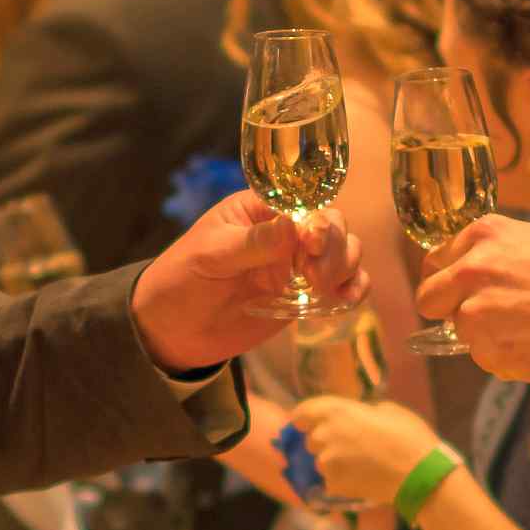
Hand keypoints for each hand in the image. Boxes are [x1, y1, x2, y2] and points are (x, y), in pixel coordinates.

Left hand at [130, 193, 366, 372]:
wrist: (175, 329)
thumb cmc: (183, 279)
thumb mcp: (211, 255)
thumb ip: (253, 242)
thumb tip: (295, 224)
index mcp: (262, 209)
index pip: (304, 200)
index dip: (317, 219)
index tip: (312, 242)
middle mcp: (286, 232)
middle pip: (332, 224)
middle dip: (334, 247)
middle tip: (314, 277)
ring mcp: (298, 263)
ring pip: (345, 251)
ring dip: (346, 265)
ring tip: (321, 288)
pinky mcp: (305, 295)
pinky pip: (343, 284)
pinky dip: (355, 288)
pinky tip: (346, 300)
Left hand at [282, 394, 442, 509]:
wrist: (418, 474)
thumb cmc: (409, 436)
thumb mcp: (389, 410)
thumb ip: (364, 411)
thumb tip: (360, 415)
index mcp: (336, 411)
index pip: (302, 412)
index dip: (305, 418)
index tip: (309, 423)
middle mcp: (324, 435)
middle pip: (311, 440)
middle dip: (324, 442)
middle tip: (348, 446)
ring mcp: (326, 463)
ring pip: (321, 462)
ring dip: (333, 462)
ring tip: (358, 465)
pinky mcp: (333, 485)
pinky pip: (330, 481)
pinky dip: (340, 481)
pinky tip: (361, 479)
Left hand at [413, 215, 529, 386]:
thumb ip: (493, 250)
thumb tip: (466, 267)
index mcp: (484, 235)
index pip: (434, 259)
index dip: (445, 276)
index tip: (453, 285)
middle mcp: (471, 270)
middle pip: (429, 298)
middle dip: (446, 307)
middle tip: (477, 312)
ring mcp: (475, 312)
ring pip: (459, 329)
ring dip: (482, 333)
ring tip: (523, 326)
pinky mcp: (486, 349)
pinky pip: (481, 355)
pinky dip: (500, 354)